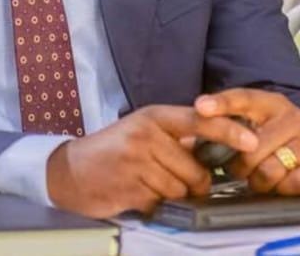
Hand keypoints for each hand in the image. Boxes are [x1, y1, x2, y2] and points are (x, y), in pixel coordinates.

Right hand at [46, 105, 257, 217]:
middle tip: (170, 177)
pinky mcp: (130, 186)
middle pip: (194, 170)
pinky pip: (161, 203)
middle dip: (191, 182)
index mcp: (153, 116)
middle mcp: (147, 134)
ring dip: (170, 194)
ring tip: (147, 182)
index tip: (249, 139)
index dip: (227, 130)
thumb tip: (212, 147)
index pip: (198, 120)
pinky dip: (154, 203)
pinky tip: (136, 191)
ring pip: (180, 189)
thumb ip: (174, 135)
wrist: (71, 169)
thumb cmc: (113, 149)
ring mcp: (137, 161)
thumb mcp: (142, 130)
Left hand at [195, 89, 299, 195]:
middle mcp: (290, 116)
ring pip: (268, 170)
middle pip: (251, 147)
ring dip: (259, 180)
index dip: (220, 104)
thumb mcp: (254, 120)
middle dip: (240, 165)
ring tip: (259, 175)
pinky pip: (291, 183)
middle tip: (240, 167)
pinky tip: (279, 181)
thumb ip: (227, 123)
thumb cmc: (272, 134)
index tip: (201, 108)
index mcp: (268, 102)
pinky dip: (280, 188)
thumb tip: (191, 135)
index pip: (241, 99)